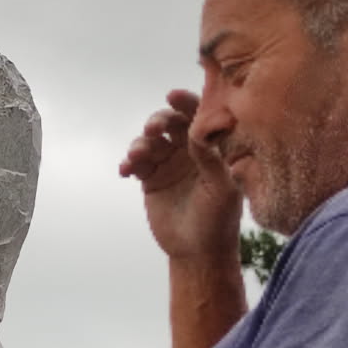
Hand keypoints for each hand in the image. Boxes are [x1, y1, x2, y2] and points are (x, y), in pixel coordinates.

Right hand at [120, 88, 241, 261]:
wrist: (197, 252)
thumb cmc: (219, 220)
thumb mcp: (222, 188)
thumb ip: (211, 158)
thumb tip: (196, 129)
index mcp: (211, 147)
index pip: (198, 116)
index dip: (186, 102)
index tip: (173, 95)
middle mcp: (189, 150)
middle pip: (170, 123)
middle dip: (159, 121)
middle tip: (153, 130)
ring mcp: (168, 163)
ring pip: (149, 141)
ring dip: (140, 143)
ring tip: (137, 156)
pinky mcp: (150, 179)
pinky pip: (136, 163)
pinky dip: (129, 163)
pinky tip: (126, 171)